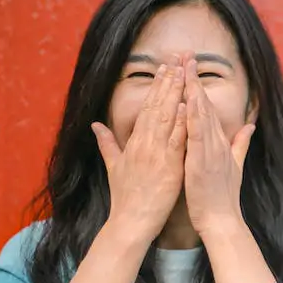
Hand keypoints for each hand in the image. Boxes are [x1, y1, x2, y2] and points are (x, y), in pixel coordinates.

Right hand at [91, 63, 186, 243]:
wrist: (131, 222)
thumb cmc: (125, 197)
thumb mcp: (113, 166)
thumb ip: (107, 143)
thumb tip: (95, 125)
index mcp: (134, 143)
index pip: (147, 108)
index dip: (156, 88)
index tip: (164, 69)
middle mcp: (144, 144)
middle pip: (157, 107)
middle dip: (167, 83)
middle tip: (176, 61)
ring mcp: (156, 155)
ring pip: (167, 119)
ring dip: (176, 95)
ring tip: (183, 74)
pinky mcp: (169, 167)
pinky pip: (177, 141)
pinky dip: (182, 123)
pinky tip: (187, 106)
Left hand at [183, 62, 255, 235]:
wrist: (223, 219)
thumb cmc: (223, 196)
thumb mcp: (235, 166)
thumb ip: (242, 144)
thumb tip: (250, 125)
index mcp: (219, 142)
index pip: (207, 108)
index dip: (198, 86)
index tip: (190, 66)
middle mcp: (216, 142)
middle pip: (204, 104)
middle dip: (194, 79)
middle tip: (187, 55)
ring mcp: (210, 150)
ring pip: (200, 114)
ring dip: (192, 90)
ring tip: (185, 69)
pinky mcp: (202, 161)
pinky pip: (196, 135)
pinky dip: (192, 117)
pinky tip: (186, 101)